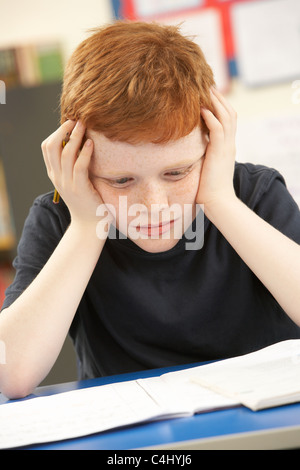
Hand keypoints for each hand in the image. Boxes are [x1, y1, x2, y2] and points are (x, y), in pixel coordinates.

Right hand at [41, 120, 113, 229]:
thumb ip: (74, 165)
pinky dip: (84, 153)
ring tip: (84, 126)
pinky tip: (91, 144)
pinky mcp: (80, 189)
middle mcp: (58, 177)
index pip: (47, 148)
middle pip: (51, 147)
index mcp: (55, 174)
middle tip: (75, 120)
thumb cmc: (87, 201)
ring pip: (65, 154)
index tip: (69, 124)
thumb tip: (81, 143)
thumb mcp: (76, 180)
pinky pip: (79, 167)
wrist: (89, 225)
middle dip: (62, 131)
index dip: (56, 133)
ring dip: (74, 137)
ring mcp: (67, 183)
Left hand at [196, 88, 236, 214]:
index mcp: (226, 147)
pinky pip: (218, 130)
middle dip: (219, 98)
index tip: (208, 95)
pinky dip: (211, 117)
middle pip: (229, 113)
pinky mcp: (220, 153)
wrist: (217, 203)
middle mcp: (229, 145)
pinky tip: (202, 108)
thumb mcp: (204, 168)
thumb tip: (185, 152)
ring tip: (205, 90)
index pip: (227, 120)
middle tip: (207, 85)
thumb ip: (199, 156)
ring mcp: (226, 148)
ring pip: (226, 117)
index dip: (219, 106)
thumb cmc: (208, 190)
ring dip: (216, 102)